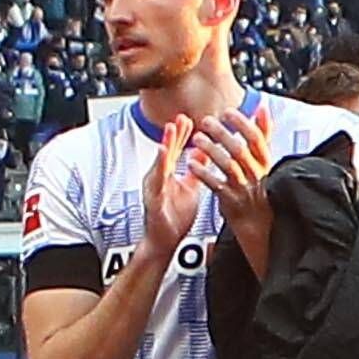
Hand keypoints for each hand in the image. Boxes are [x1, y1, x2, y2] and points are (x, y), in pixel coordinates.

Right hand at [139, 111, 209, 250]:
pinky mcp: (154, 200)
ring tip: (171, 130)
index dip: (182, 135)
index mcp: (169, 174)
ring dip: (165, 146)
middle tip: (181, 118)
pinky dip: (160, 170)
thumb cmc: (175, 216)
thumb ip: (196, 170)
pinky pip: (157, 184)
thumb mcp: (190, 188)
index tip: (190, 119)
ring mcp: (155, 187)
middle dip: (174, 134)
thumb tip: (204, 153)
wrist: (164, 241)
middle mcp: (159, 177)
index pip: (176, 150)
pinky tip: (164, 158)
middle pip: (167, 151)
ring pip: (160, 163)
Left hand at [187, 104, 279, 250]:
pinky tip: (191, 163)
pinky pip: (216, 185)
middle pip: (240, 150)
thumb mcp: (264, 161)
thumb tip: (263, 108)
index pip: (257, 139)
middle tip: (206, 121)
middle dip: (222, 134)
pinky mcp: (231, 202)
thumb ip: (263, 135)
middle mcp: (257, 175)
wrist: (258, 224)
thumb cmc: (258, 186)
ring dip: (211, 150)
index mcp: (265, 162)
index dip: (242, 124)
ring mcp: (244, 189)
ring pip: (228, 166)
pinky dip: (203, 173)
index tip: (227, 112)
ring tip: (197, 139)